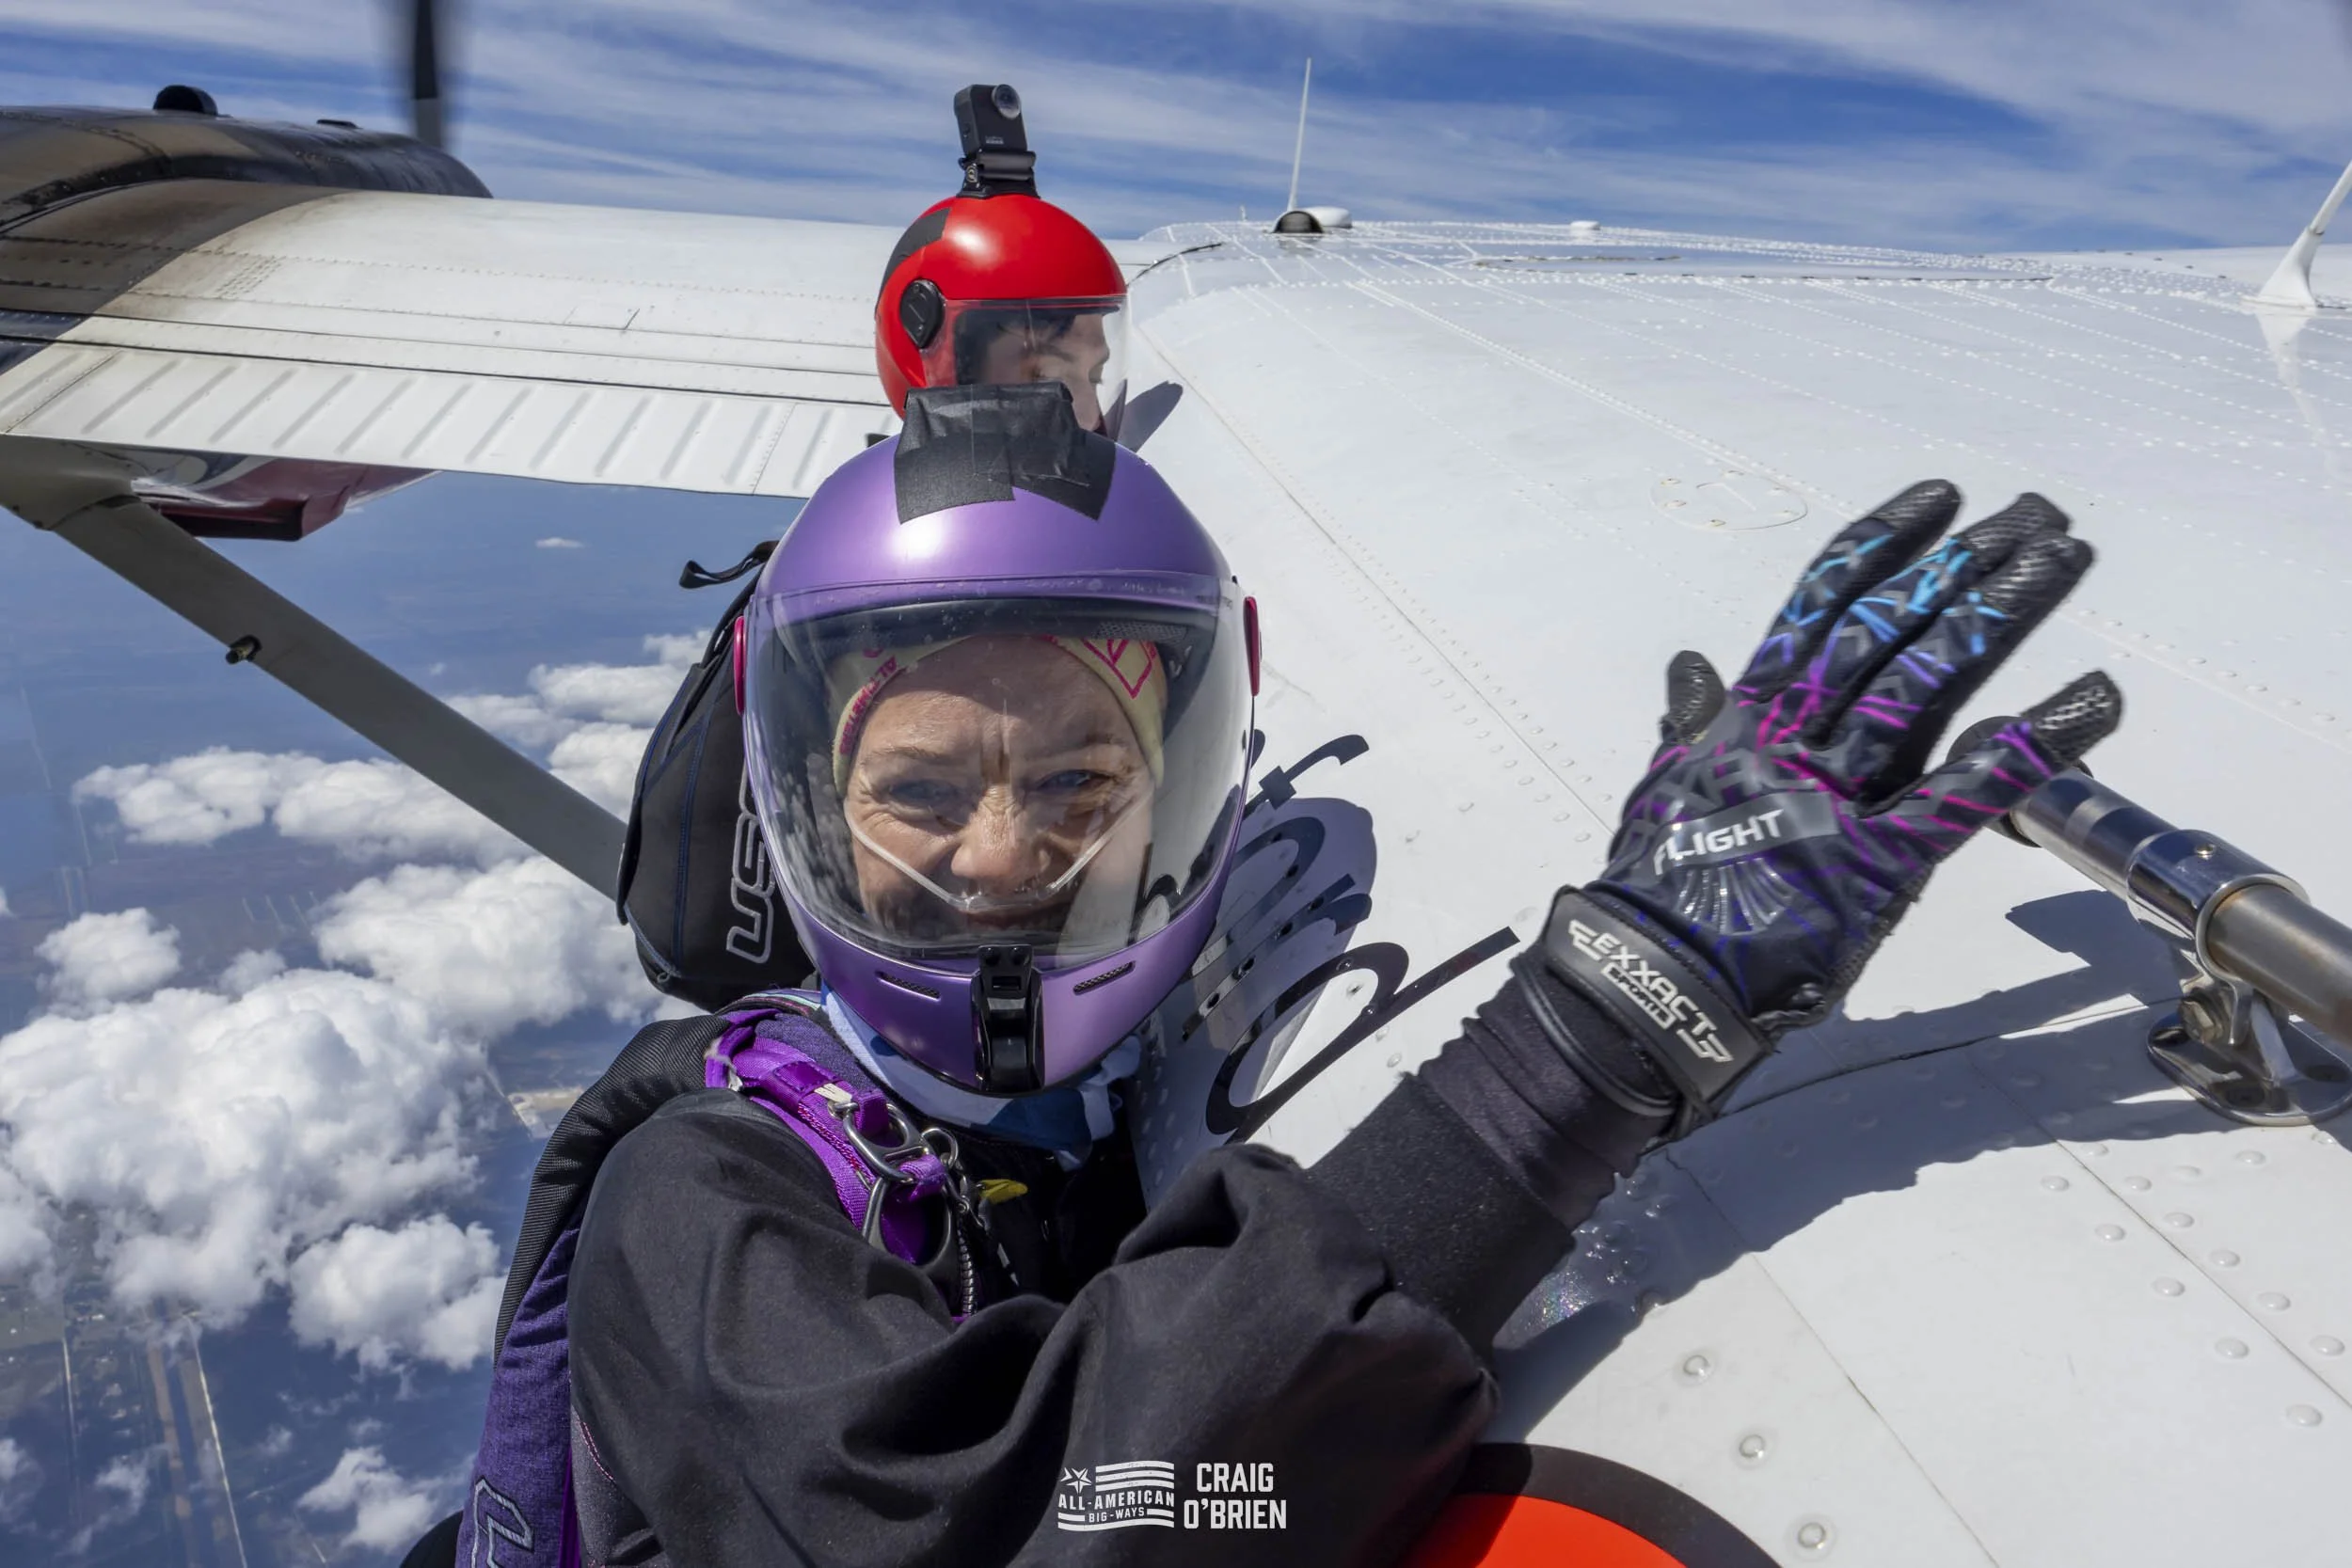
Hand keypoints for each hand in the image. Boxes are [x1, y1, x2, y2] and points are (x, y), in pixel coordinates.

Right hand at [1537, 481, 2121, 1110]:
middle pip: (1885, 629)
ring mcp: (1836, 799)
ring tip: (2064, 558)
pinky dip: (2037, 744)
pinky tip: (2096, 699)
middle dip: (1962, 563)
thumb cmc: (1654, 892)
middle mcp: (1792, 742)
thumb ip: (1690, 725)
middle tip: (2033, 512)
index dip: (1880, 546)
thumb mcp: (1663, 791)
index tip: (1938, 500)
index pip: (1816, 607)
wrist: (1649, 980)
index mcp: (1743, 722)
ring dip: (2001, 615)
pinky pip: (1970, 795)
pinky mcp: (1878, 866)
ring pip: (1924, 686)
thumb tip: (1690, 667)